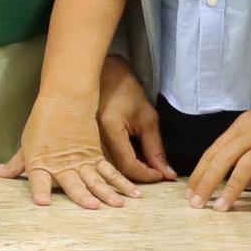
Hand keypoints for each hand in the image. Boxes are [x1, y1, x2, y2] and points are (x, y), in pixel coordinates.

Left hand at [0, 85, 138, 208]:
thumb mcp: (26, 146)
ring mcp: (81, 162)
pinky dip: (122, 182)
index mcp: (41, 163)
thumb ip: (16, 164)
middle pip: (73, 183)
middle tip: (92, 207)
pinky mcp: (96, 157)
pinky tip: (134, 194)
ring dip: (107, 192)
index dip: (40, 191)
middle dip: (82, 195)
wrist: (64, 101)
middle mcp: (63, 165)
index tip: (42, 202)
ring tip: (118, 204)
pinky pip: (110, 172)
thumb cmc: (42, 124)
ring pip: (96, 179)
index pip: (38, 180)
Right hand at [96, 52, 175, 183]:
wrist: (105, 76)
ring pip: (109, 169)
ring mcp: (85, 141)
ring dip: (130, 171)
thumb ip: (155, 148)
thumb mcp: (147, 119)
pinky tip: (132, 158)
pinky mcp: (85, 142)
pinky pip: (103, 160)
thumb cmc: (127, 91)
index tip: (163, 175)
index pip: (128, 165)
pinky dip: (120, 164)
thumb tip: (166, 173)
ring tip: (146, 164)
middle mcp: (92, 138)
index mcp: (109, 129)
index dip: (147, 175)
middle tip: (157, 171)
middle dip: (140, 175)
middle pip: (117, 171)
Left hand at [185, 82, 250, 211]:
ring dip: (231, 188)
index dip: (200, 172)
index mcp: (243, 126)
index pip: (214, 151)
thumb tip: (242, 181)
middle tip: (196, 204)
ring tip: (220, 208)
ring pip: (245, 165)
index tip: (189, 192)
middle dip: (207, 182)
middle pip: (223, 158)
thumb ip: (250, 152)